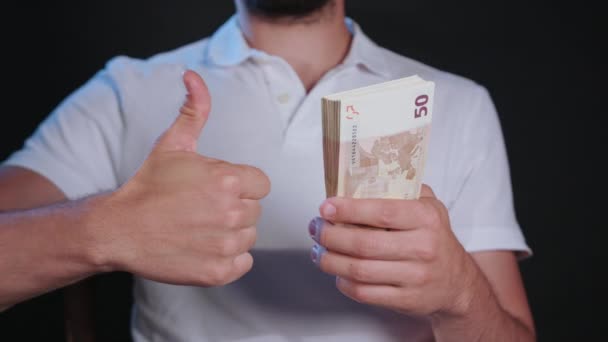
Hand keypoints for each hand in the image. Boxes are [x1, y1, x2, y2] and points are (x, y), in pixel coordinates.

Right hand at [93, 70, 269, 286]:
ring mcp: (226, 245)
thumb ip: (194, 110)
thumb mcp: (172, 144)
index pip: (261, 184)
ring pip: (249, 236)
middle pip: (255, 210)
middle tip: (202, 208)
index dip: (240, 185)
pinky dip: (227, 258)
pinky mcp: (219, 272)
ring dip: (231, 233)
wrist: (119, 229)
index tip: (217, 188)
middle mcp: (233, 213)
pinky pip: (243, 262)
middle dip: (235, 207)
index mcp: (229, 180)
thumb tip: (193, 77)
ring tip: (200, 227)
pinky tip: (203, 247)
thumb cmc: (148, 185)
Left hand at [309, 185, 477, 316]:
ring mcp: (415, 277)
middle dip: (331, 236)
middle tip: (317, 229)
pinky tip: (337, 273)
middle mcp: (423, 248)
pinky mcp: (406, 300)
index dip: (349, 210)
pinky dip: (344, 283)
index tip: (327, 207)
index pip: (382, 211)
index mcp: (426, 219)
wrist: (457, 283)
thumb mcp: (429, 207)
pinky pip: (365, 293)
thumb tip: (360, 181)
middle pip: (364, 244)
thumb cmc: (436, 240)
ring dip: (331, 261)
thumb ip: (402, 190)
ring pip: (360, 270)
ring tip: (319, 251)